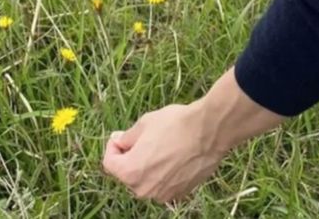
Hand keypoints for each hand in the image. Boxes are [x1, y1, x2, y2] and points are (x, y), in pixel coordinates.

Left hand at [102, 68, 284, 203]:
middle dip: (130, 157)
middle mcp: (143, 189)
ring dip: (148, 166)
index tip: (120, 136)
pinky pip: (163, 185)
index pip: (109, 163)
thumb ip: (127, 137)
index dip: (112, 147)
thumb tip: (119, 142)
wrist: (209, 131)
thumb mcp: (145, 123)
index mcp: (130, 172)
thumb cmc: (176, 124)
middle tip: (142, 139)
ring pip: (146, 180)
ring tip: (162, 146)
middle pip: (127, 174)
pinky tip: (175, 155)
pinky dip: (164, 173)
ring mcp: (162, 194)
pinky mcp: (179, 194)